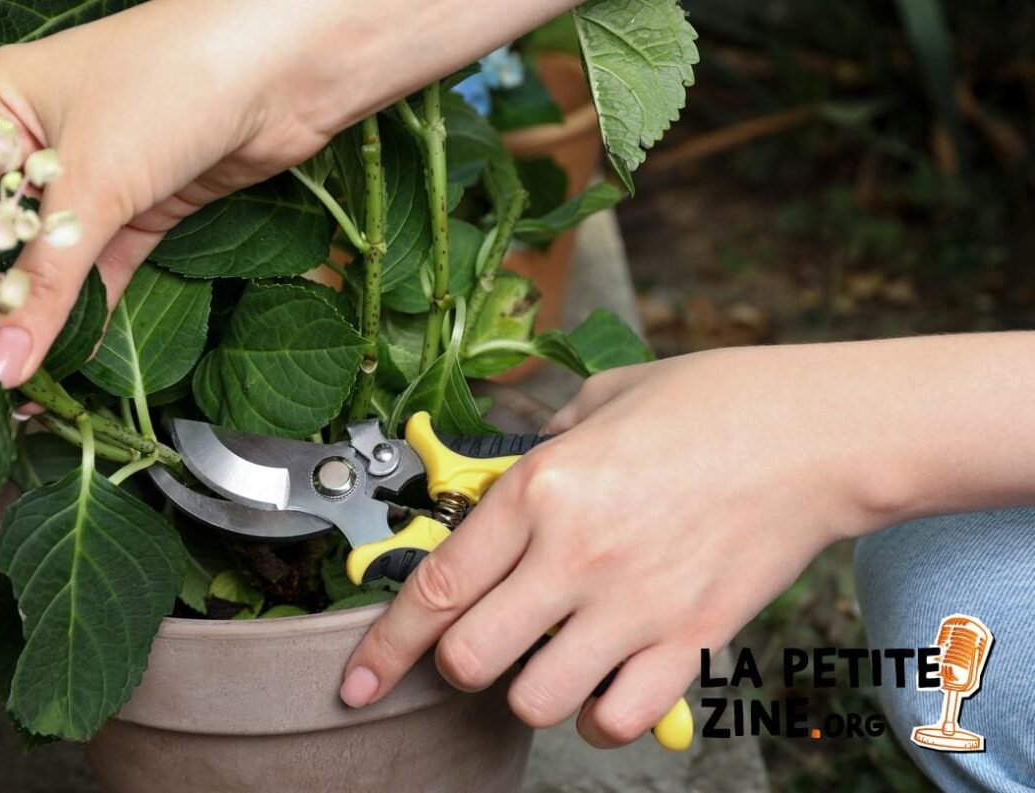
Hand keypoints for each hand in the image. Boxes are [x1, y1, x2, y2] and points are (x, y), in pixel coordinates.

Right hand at [0, 0, 577, 388]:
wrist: (284, 71)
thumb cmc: (173, 82)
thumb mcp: (92, 182)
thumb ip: (48, 278)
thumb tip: (7, 357)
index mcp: (5, 104)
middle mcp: (49, 138)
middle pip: (13, 233)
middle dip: (5, 297)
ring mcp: (105, 173)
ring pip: (65, 255)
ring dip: (53, 309)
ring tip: (22, 372)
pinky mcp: (152, 204)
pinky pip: (110, 265)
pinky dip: (97, 305)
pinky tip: (75, 350)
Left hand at [341, 345, 884, 746]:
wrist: (815, 433)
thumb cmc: (713, 402)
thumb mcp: (603, 398)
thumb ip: (541, 444)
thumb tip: (503, 480)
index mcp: (543, 487)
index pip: (436, 586)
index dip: (384, 645)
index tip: (357, 678)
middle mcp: (577, 555)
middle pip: (469, 658)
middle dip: (457, 661)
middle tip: (478, 641)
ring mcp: (634, 606)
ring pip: (534, 700)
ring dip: (527, 688)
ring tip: (549, 656)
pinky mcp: (689, 641)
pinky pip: (616, 718)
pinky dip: (598, 715)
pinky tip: (603, 683)